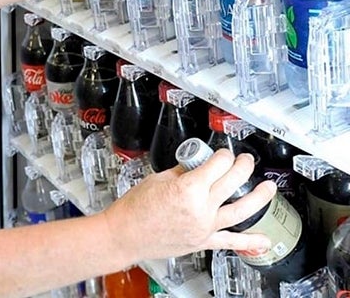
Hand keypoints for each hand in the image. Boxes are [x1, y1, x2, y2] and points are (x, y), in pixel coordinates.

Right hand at [101, 149, 275, 262]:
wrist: (125, 233)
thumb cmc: (135, 208)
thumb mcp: (157, 179)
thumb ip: (181, 172)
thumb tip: (195, 165)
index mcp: (188, 187)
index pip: (217, 164)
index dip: (222, 154)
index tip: (222, 153)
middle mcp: (200, 207)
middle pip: (232, 181)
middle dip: (243, 166)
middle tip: (245, 160)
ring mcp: (204, 226)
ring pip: (240, 210)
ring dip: (259, 198)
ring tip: (269, 189)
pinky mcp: (203, 241)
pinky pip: (231, 241)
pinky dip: (250, 241)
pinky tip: (264, 239)